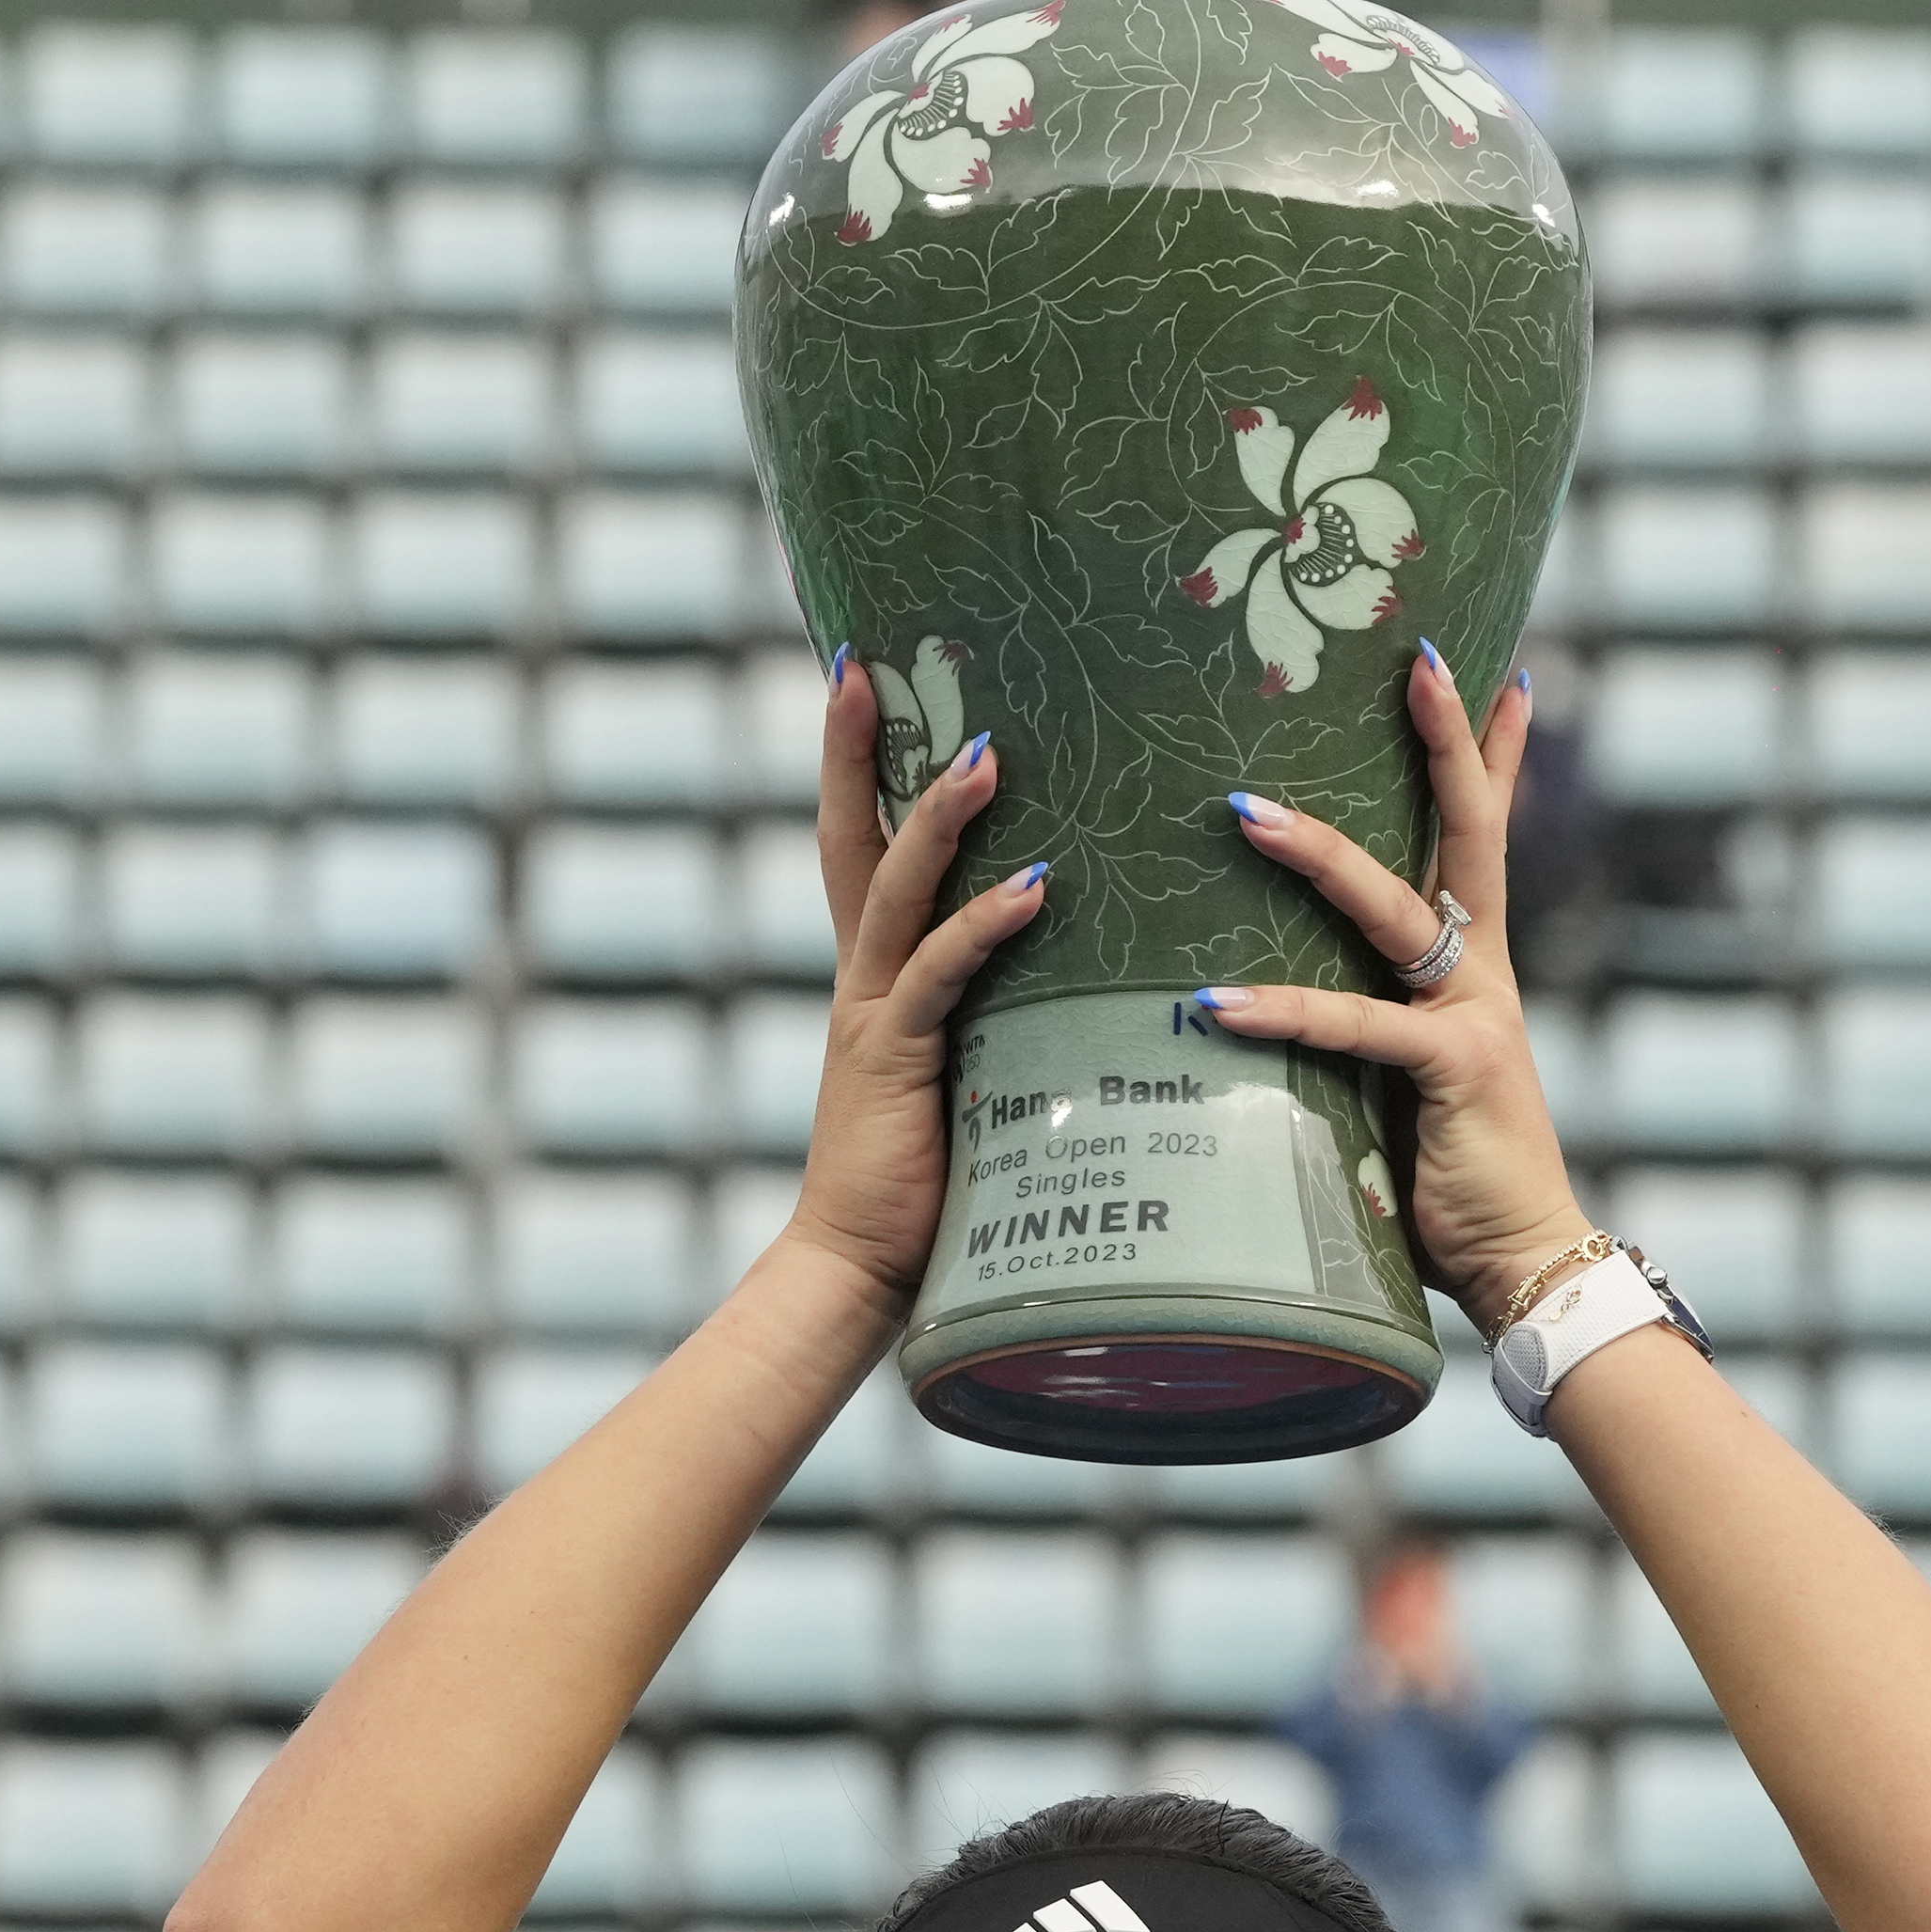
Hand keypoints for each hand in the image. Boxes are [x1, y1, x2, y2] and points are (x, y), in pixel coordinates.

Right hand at [776, 653, 1037, 1301]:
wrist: (861, 1268)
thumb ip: (1002, 1008)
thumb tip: (1081, 954)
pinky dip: (985, 927)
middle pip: (849, 838)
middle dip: (852, 749)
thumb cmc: (933, 1178)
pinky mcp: (897, 1061)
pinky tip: (1035, 886)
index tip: (856, 674)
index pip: (858, 845)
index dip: (851, 760)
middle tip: (861, 663)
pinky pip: (940, 977)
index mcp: (875, 973)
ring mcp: (874, 1015)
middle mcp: (863, 978)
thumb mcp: (970, 1068)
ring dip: (939, 819)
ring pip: (897, 892)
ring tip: (986, 753)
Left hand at [1180, 651, 1588, 1326]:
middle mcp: (1483, 974)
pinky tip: (1213, 1002)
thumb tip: (1260, 993)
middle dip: (1444, 742)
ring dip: (1320, 854)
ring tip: (1243, 810)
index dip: (1489, 754)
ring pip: (1396, 908)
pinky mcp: (1451, 1070)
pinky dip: (1283, 1012)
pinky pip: (1357, 1027)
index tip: (1493, 667)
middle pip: (1466, 832)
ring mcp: (1473, 1015)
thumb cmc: (1453, 1181)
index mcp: (1476, 969)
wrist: (1528, 1263)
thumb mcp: (1402, 1083)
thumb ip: (1355, 1030)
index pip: (1484, 836)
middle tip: (1415, 659)